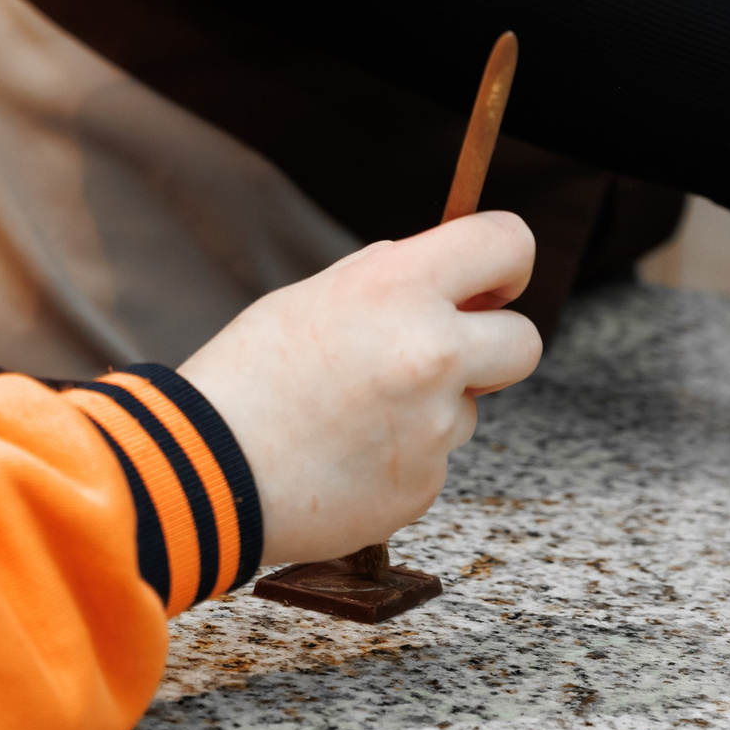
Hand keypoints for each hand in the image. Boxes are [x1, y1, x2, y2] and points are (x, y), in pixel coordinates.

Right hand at [177, 211, 540, 562]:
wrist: (205, 472)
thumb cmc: (243, 379)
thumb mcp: (306, 300)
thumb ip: (380, 281)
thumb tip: (431, 270)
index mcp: (398, 288)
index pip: (506, 242)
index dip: (508, 260)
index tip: (493, 281)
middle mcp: (430, 353)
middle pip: (524, 341)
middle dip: (494, 345)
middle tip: (447, 353)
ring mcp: (433, 427)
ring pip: (467, 408)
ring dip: (428, 409)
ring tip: (347, 419)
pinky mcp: (424, 487)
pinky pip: (432, 461)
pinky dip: (399, 460)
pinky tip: (342, 458)